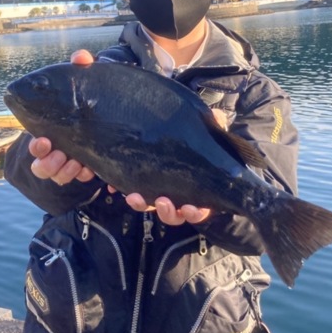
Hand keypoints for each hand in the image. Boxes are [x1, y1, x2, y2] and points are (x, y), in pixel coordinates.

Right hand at [27, 48, 94, 184]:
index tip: (44, 140)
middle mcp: (58, 150)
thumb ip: (82, 69)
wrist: (117, 112)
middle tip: (61, 155)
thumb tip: (80, 57)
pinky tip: (92, 169)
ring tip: (78, 164)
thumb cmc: (91, 97)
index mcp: (51, 131)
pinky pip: (83, 180)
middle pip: (42, 168)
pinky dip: (85, 176)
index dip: (36, 147)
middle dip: (49, 164)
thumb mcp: (87, 83)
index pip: (36, 145)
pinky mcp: (89, 168)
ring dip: (65, 173)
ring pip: (59, 177)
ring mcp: (72, 162)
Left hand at [110, 108, 223, 223]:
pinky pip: (133, 193)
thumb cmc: (198, 138)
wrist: (178, 132)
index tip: (190, 208)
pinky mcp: (141, 184)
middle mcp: (179, 197)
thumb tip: (218, 117)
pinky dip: (124, 191)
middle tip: (162, 202)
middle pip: (174, 215)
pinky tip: (113, 186)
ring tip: (134, 197)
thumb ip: (215, 124)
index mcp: (199, 191)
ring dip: (143, 205)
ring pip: (151, 208)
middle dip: (168, 212)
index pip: (199, 210)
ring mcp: (159, 192)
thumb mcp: (208, 129)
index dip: (195, 213)